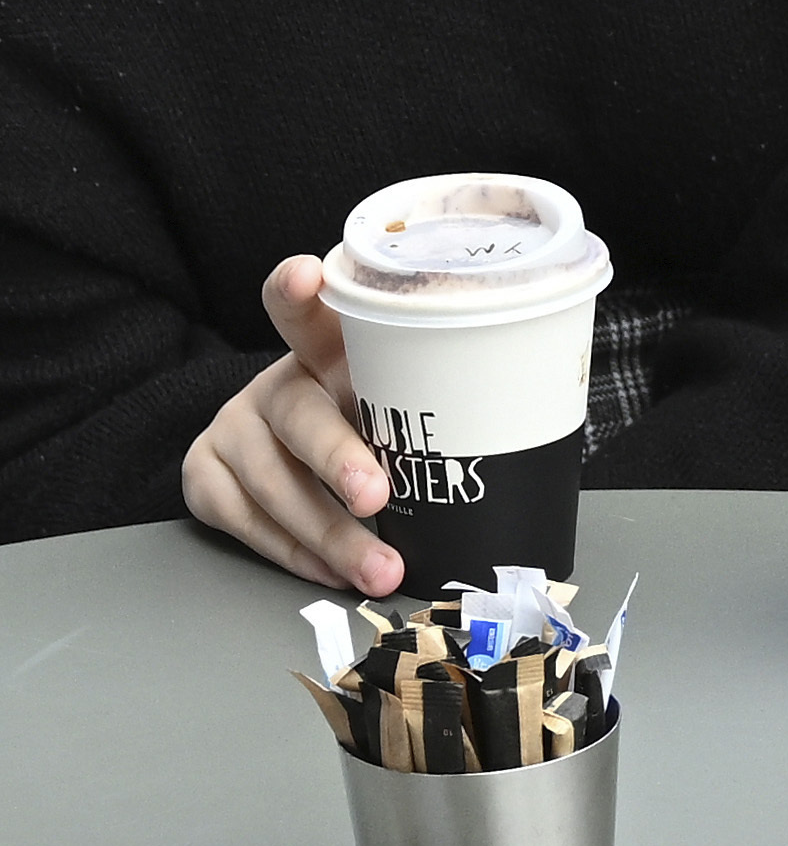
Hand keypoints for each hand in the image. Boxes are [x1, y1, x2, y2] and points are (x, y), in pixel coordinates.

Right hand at [183, 256, 400, 595]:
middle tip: (376, 497)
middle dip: (338, 460)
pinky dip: (294, 553)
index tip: (305, 274)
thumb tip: (525, 427)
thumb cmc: (370, 418)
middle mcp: (273, 383)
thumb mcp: (400, 397)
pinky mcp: (204, 473)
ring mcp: (233, 428)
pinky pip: (245, 522)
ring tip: (379, 568)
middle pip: (298, 416)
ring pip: (272, 483)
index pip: (306, 310)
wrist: (290, 447)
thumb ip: (434, 399)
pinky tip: (331, 571)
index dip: (298, 291)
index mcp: (326, 349)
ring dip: (328, 534)